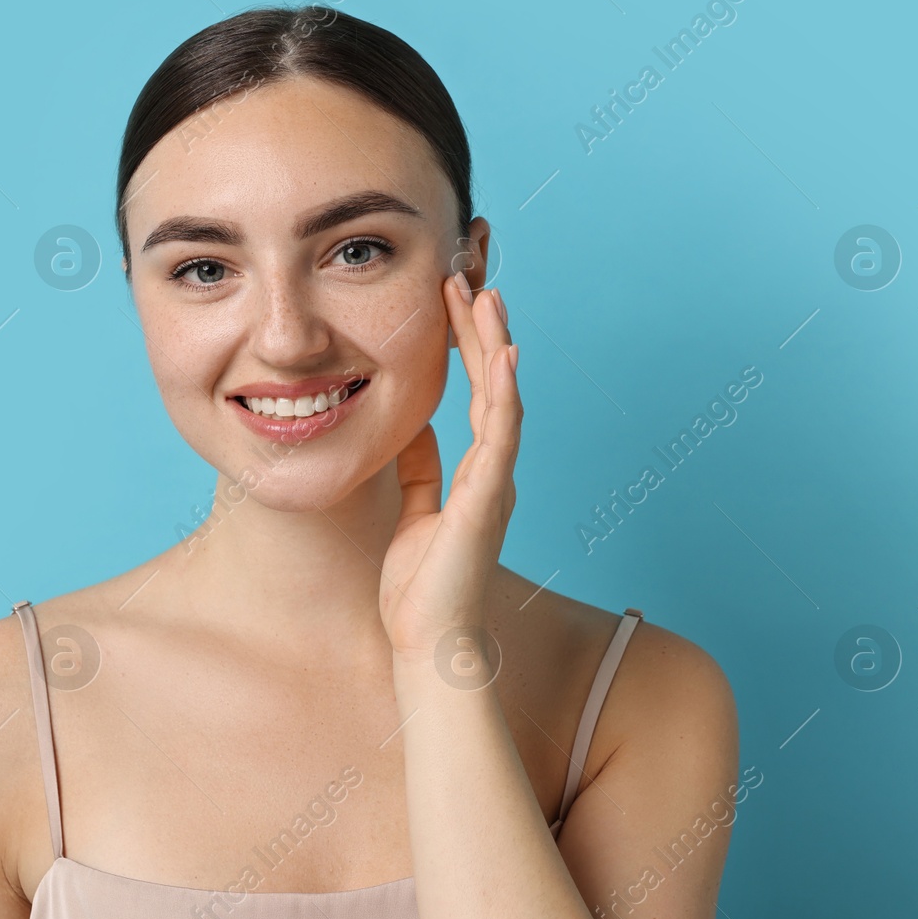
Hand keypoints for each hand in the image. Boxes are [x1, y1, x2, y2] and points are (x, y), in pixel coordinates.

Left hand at [378, 270, 522, 661]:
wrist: (428, 643)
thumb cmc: (419, 589)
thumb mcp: (412, 513)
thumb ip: (420, 471)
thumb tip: (415, 428)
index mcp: (475, 471)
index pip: (475, 391)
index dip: (466, 344)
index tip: (450, 299)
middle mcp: (492, 469)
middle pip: (492, 382)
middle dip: (480, 328)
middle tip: (467, 276)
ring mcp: (496, 481)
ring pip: (502, 396)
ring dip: (494, 343)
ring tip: (484, 294)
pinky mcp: (488, 498)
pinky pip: (501, 435)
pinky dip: (505, 392)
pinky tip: (504, 355)